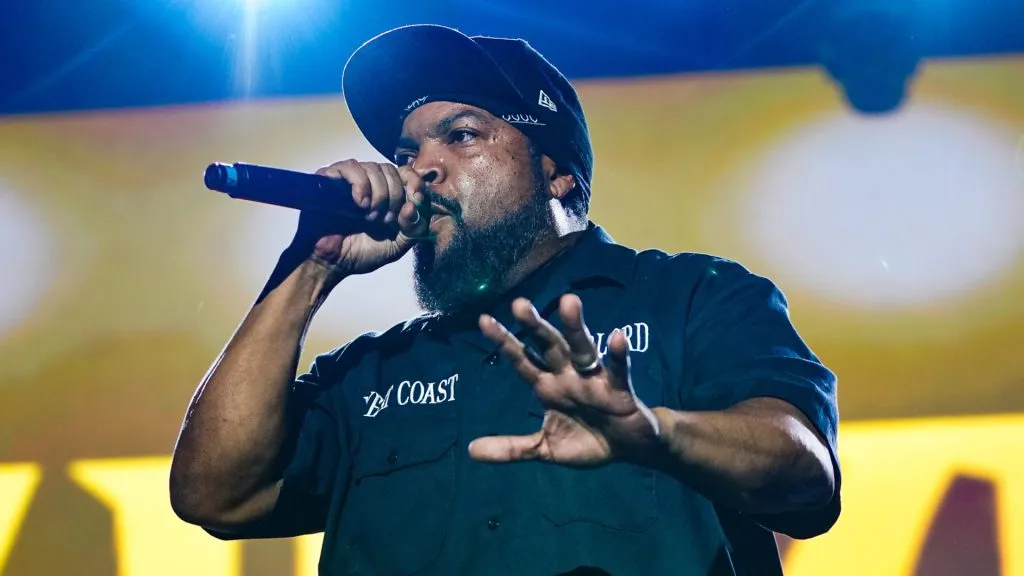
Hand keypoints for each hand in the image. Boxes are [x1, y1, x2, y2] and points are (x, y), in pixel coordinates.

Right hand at [289, 159, 432, 277]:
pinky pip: (351, 167)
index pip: (408, 173)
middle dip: (395, 197)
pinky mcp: (331, 178)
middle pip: (393, 170)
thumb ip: (415, 227)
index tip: (416, 199)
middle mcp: (371, 184)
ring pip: (374, 167)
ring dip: (379, 195)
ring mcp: (351, 180)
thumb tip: (414, 205)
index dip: (415, 183)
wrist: (330, 263)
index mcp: (390, 196)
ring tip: (368, 216)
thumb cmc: (361, 253)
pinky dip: (360, 184)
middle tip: (384, 220)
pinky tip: (359, 203)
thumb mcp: (398, 245)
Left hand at [468, 294, 661, 466]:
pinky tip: (616, 336)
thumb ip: (512, 448)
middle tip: (519, 304)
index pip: (522, 361)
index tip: (484, 319)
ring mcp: (594, 380)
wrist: (628, 449)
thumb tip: (471, 451)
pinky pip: (619, 370)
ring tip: (568, 301)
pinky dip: (618, 354)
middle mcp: (568, 376)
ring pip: (582, 349)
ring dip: (575, 328)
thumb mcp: (545, 448)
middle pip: (549, 346)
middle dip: (535, 326)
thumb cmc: (586, 440)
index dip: (504, 342)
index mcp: (547, 387)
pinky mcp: (620, 390)